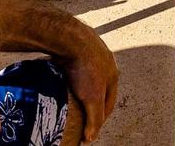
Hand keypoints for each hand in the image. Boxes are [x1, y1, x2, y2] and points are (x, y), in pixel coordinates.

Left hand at [62, 26, 119, 142]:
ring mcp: (91, 52)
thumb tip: (91, 138)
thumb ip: (94, 119)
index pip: (109, 103)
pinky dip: (70, 76)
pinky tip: (61, 81)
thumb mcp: (93, 98)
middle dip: (91, 102)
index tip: (90, 128)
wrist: (70, 39)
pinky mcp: (75, 46)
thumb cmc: (85, 67)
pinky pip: (73, 66)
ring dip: (80, 88)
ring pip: (87, 76)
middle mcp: (105, 62)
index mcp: (113, 74)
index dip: (100, 118)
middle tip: (81, 113)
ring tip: (70, 98)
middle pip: (99, 88)